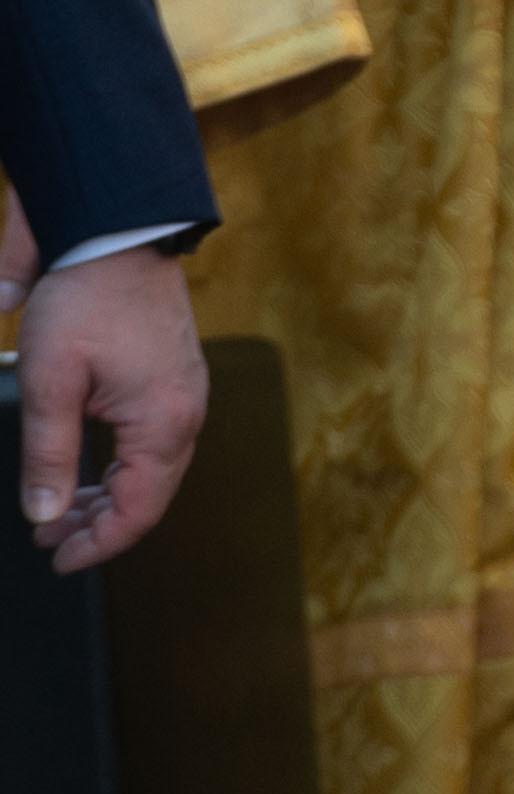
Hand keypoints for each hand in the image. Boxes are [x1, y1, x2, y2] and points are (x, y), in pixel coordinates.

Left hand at [12, 229, 208, 572]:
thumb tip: (45, 514)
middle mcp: (187, 414)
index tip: (56, 559)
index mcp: (163, 422)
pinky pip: (155, 442)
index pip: (138, 511)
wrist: (123, 235)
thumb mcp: (50, 382)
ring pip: (152, 471)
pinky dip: (120, 467)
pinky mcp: (176, 379)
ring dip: (106, 496)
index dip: (97, 545)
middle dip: (98, 525)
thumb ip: (48, 456)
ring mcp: (187, 395)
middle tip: (45, 535)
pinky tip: (87, 466)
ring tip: (58, 507)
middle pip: (150, 496)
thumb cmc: (88, 300)